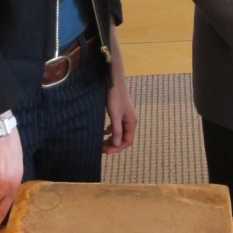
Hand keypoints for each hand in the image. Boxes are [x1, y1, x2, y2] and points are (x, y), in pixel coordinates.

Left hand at [102, 23, 136, 153]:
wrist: (114, 81)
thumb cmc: (115, 97)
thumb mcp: (115, 114)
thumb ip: (117, 130)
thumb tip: (117, 144)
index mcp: (131, 122)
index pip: (128, 142)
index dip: (118, 148)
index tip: (106, 151)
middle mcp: (130, 121)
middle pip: (124, 139)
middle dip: (113, 145)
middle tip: (101, 149)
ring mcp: (125, 117)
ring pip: (120, 133)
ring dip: (112, 139)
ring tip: (101, 143)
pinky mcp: (119, 112)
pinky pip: (116, 127)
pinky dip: (111, 131)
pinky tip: (103, 132)